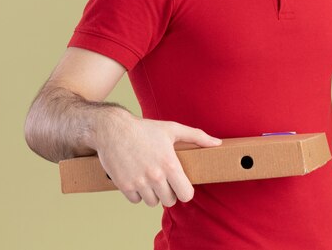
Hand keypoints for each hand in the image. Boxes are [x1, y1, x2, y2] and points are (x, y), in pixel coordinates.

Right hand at [93, 110, 220, 206]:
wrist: (113, 129)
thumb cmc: (145, 129)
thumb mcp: (173, 129)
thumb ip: (197, 136)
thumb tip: (218, 143)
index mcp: (169, 164)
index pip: (186, 194)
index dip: (185, 191)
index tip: (181, 185)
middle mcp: (155, 176)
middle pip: (169, 201)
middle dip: (169, 192)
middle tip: (165, 180)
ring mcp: (139, 182)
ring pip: (153, 202)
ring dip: (153, 194)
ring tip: (151, 179)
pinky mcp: (124, 186)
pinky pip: (136, 201)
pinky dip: (138, 194)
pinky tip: (138, 180)